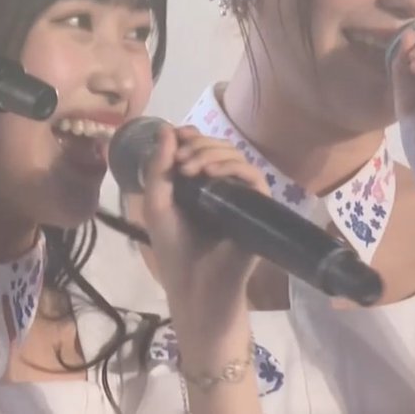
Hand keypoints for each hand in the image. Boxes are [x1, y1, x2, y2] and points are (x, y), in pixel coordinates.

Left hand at [138, 125, 264, 327]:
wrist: (195, 286)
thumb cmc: (174, 250)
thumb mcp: (157, 204)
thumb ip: (158, 168)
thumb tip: (167, 128)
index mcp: (199, 184)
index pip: (202, 148)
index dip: (191, 137)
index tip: (178, 135)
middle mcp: (222, 186)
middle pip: (219, 147)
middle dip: (198, 145)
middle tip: (180, 160)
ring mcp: (241, 195)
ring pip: (236, 157)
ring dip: (211, 153)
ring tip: (189, 167)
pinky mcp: (257, 207)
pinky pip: (253, 176)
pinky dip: (232, 167)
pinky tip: (210, 173)